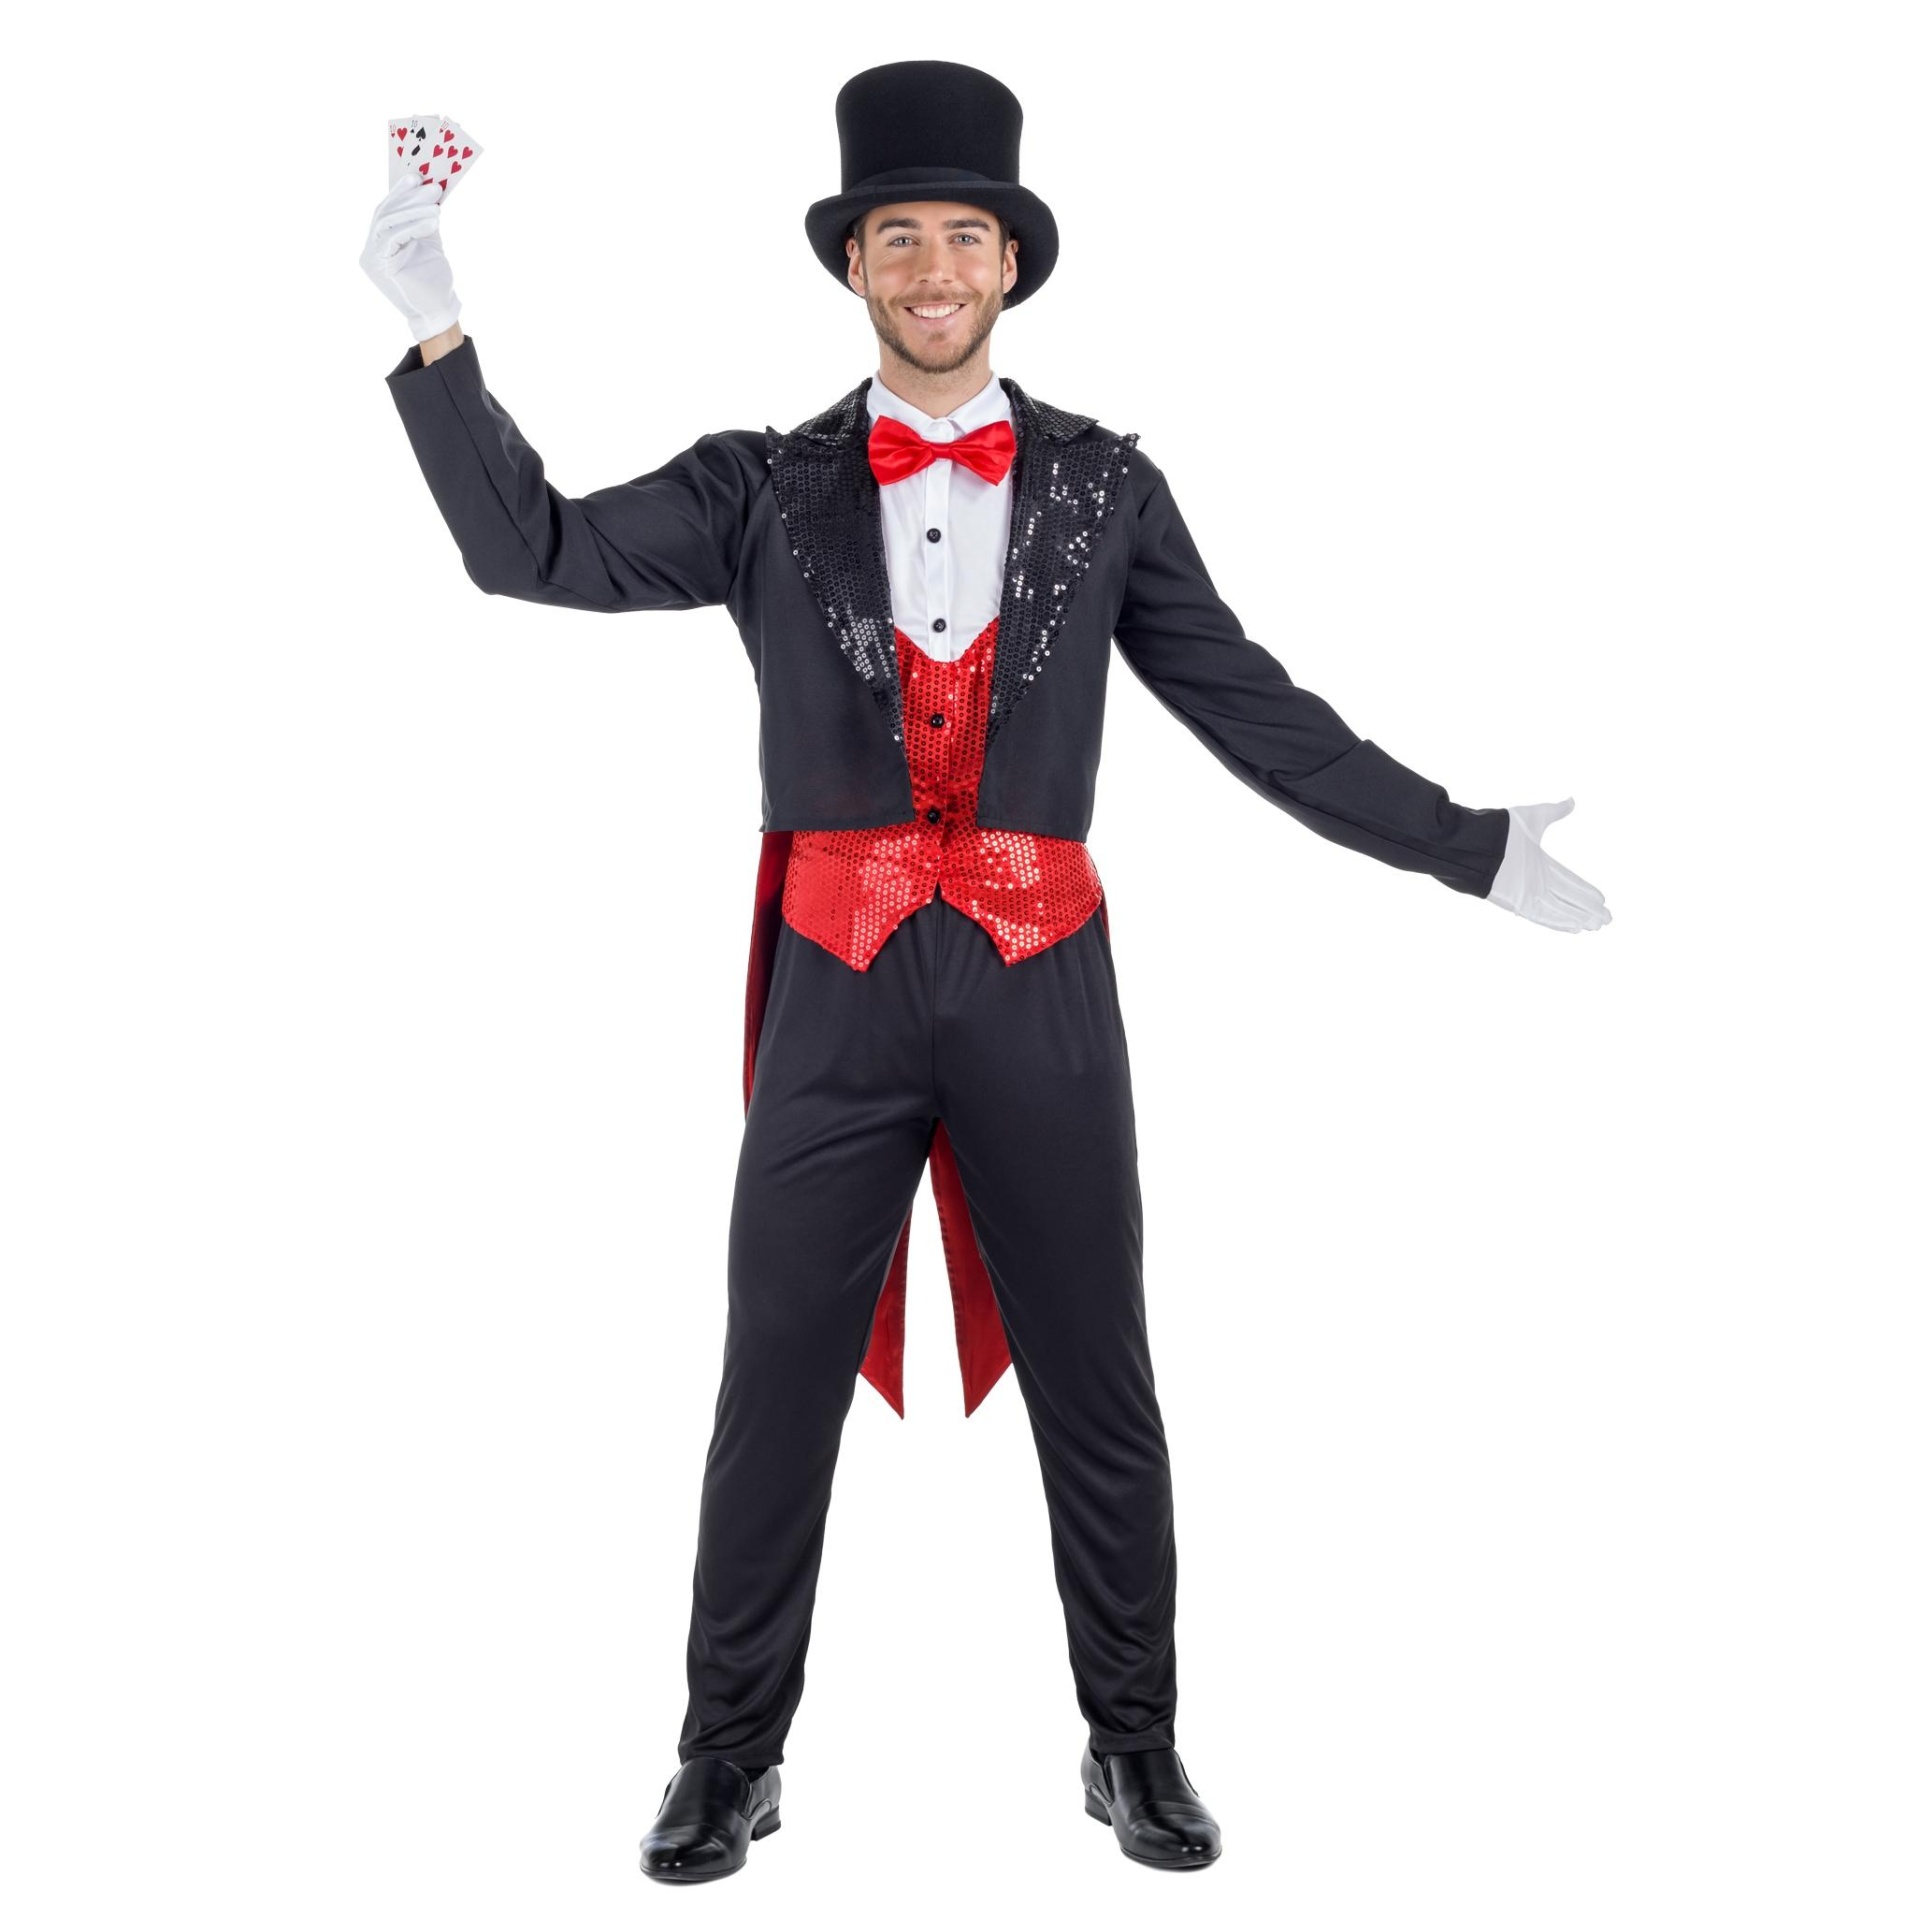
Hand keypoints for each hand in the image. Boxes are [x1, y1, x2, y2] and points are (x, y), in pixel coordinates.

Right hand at [359, 179, 461, 342]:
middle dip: (408, 197)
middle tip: (431, 186)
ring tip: (436, 206)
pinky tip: (433, 222)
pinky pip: (393, 237)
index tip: (416, 176)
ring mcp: (370, 258)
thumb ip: (423, 219)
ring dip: (413, 210)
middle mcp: (370, 249)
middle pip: (384, 212)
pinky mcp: (377, 266)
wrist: (438, 311)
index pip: (386, 210)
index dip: (399, 192)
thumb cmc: (434, 279)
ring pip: (387, 222)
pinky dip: (413, 226)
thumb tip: (427, 190)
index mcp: (379, 243)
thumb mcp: (428, 242)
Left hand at [1488, 798, 1610, 930]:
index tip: (1603, 899)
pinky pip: (1541, 916)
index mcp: (1540, 865)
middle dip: (1589, 909)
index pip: (1570, 882)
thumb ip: (1554, 812)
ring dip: (1579, 918)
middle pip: (1569, 899)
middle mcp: (1535, 882)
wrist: (1474, 841)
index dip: (1586, 891)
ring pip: (1559, 910)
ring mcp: (1526, 893)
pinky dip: (1558, 922)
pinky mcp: (1516, 902)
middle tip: (1608, 919)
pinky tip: (1576, 928)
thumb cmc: (1500, 828)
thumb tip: (1572, 801)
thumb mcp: (1533, 818)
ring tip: (1598, 925)